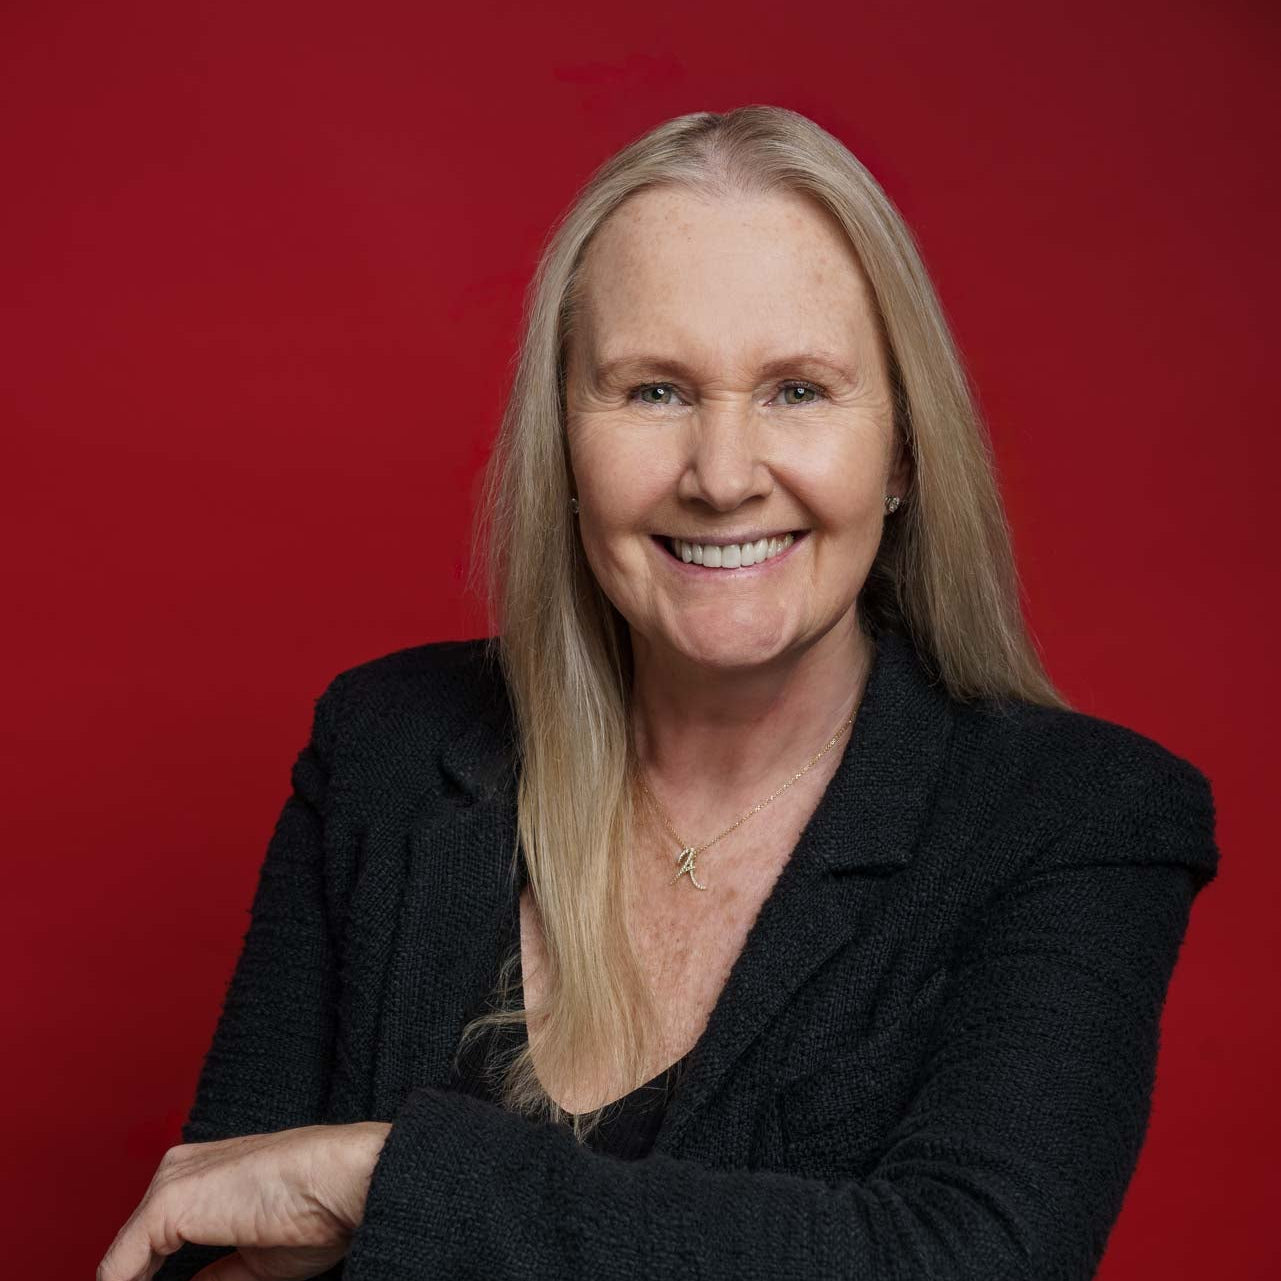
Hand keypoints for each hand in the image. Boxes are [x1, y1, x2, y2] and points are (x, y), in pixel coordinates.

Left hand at [97, 1122, 391, 1280]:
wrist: (345, 1180)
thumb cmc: (321, 1210)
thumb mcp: (257, 1259)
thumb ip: (215, 1274)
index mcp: (203, 1173)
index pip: (154, 1237)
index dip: (150, 1280)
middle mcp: (181, 1169)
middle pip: (136, 1246)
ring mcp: (171, 1183)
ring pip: (125, 1258)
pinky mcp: (168, 1202)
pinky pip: (119, 1267)